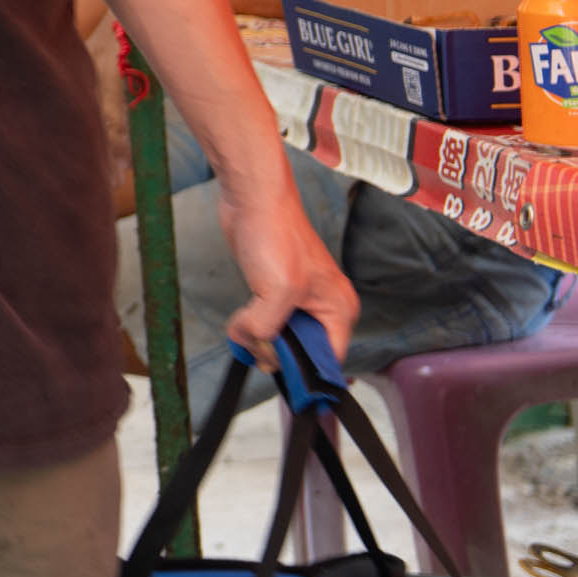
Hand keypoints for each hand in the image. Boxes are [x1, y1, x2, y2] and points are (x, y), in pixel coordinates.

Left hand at [210, 163, 357, 366]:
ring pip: (279, 337)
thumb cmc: (275, 233)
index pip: (329, 360)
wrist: (252, 199)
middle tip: (254, 347)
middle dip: (275, 353)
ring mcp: (297, 299)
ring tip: (244, 330)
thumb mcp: (277, 290)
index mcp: (338, 310)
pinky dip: (249, 325)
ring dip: (258, 338)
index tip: (280, 377)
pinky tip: (239, 322)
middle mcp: (323, 307)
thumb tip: (251, 345)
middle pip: (302, 352)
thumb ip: (267, 326)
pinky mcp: (272, 290)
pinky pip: (263, 321)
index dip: (305, 373)